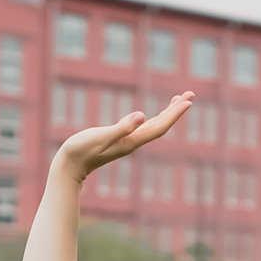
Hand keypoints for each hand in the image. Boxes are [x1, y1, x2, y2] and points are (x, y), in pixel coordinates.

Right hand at [57, 93, 193, 180]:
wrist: (69, 167)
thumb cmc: (81, 151)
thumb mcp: (100, 136)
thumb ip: (121, 127)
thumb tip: (141, 116)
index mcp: (132, 141)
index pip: (159, 126)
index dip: (175, 114)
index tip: (188, 101)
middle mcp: (133, 142)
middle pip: (161, 125)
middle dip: (176, 110)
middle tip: (191, 94)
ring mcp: (127, 142)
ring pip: (154, 126)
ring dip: (167, 113)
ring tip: (179, 100)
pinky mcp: (120, 140)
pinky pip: (143, 128)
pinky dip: (153, 118)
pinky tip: (154, 114)